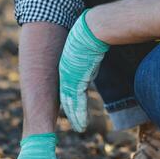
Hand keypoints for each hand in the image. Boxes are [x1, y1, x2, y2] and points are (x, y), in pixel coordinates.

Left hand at [59, 9, 108, 131]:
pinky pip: (77, 102)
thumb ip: (87, 64)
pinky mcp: (77, 80)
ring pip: (71, 104)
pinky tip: (80, 124)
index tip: (72, 111)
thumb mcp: (88, 52)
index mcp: (68, 69)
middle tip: (75, 125)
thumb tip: (92, 66)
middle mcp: (66, 75)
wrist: (92, 30)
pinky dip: (79, 114)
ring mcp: (70, 78)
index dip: (70, 102)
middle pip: (67, 99)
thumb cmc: (93, 36)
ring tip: (79, 129)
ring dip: (75, 118)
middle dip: (71, 113)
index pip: (68, 89)